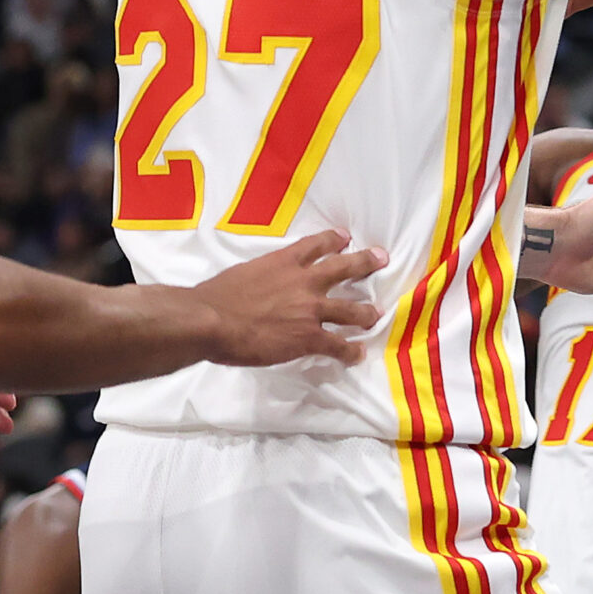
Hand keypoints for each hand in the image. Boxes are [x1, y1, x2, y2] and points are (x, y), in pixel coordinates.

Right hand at [200, 231, 388, 366]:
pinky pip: (338, 345)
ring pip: (352, 309)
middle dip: (366, 262)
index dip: (333, 240)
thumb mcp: (241, 274)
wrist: (210, 321)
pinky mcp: (309, 337)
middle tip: (382, 259)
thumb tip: (256, 289)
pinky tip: (356, 354)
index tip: (345, 238)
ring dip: (366, 313)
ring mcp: (310, 310)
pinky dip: (350, 351)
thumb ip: (259, 278)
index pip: (315, 245)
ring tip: (375, 315)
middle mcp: (304, 282)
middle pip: (344, 268)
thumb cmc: (214, 297)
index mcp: (283, 262)